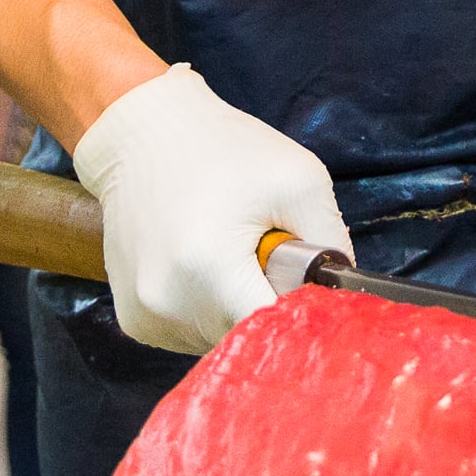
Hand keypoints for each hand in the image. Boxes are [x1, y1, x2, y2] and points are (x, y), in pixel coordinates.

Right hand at [72, 64, 349, 353]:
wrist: (142, 136)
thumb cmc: (225, 150)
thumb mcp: (300, 180)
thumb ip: (330, 243)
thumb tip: (340, 297)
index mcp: (208, 270)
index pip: (274, 331)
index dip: (303, 315)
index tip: (310, 287)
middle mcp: (166, 304)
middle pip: (248, 336)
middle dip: (269, 303)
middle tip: (267, 254)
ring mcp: (145, 317)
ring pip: (220, 338)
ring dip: (238, 307)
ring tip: (230, 252)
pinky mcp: (135, 320)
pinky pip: (192, 333)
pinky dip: (210, 309)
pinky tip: (205, 265)